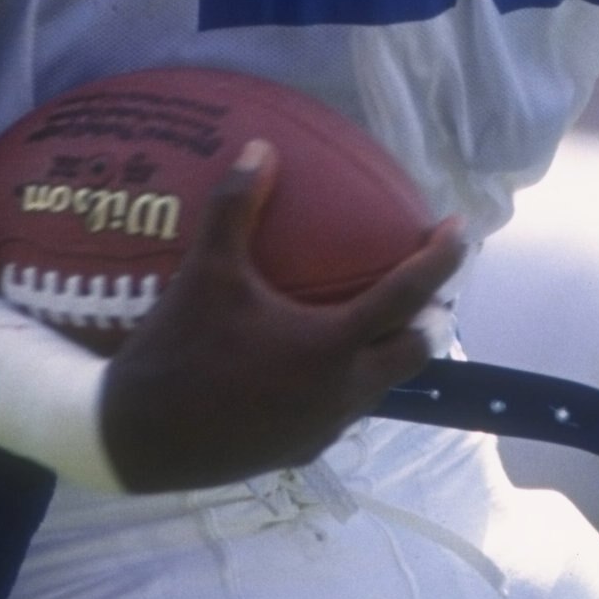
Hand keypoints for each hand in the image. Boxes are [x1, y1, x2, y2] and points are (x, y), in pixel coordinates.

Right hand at [99, 142, 462, 492]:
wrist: (139, 440)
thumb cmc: (177, 352)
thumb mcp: (205, 273)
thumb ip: (235, 208)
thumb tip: (260, 147)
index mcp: (331, 345)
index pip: (408, 295)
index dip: (441, 259)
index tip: (459, 230)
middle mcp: (342, 391)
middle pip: (416, 351)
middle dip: (431, 315)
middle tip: (426, 284)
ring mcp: (325, 427)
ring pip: (382, 385)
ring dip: (390, 351)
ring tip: (378, 321)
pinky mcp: (303, 451)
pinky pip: (345, 411)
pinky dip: (350, 382)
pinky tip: (320, 366)